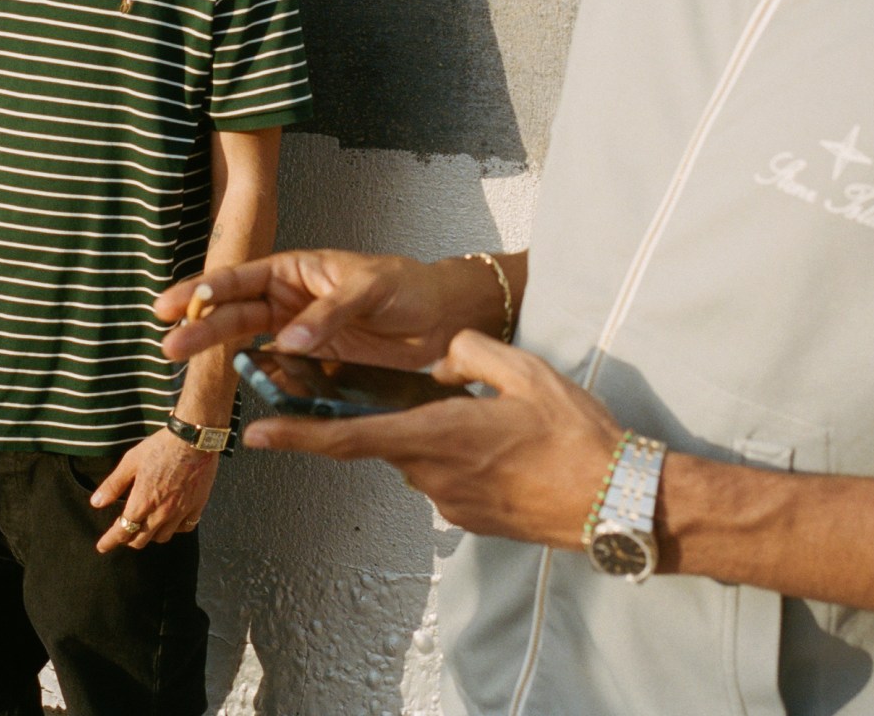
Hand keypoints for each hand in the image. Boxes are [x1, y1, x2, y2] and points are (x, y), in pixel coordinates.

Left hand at [90, 428, 220, 551]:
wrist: (194, 439)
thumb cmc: (160, 447)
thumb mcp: (131, 461)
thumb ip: (113, 485)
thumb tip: (96, 503)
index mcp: (142, 502)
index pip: (122, 532)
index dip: (110, 542)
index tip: (102, 547)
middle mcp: (161, 513)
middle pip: (141, 540)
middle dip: (129, 540)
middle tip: (124, 534)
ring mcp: (180, 511)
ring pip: (162, 537)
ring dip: (151, 536)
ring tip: (147, 526)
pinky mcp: (197, 506)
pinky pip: (184, 528)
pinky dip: (175, 528)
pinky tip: (171, 520)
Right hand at [153, 249, 475, 370]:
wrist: (442, 321)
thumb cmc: (408, 287)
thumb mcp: (371, 287)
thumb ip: (330, 311)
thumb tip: (288, 339)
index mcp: (297, 271)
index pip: (242, 279)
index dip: (203, 290)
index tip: (170, 304)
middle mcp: (292, 302)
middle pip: (235, 314)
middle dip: (200, 327)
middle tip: (170, 345)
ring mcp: (301, 336)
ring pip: (250, 345)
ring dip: (221, 355)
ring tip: (187, 364)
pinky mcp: (317, 367)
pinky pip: (281, 376)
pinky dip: (263, 383)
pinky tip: (246, 387)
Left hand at [244, 331, 624, 549]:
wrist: (615, 501)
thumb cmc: (574, 436)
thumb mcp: (524, 371)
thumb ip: (470, 353)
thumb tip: (444, 359)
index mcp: (437, 435)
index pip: (350, 437)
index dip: (298, 435)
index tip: (258, 434)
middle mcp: (433, 475)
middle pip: (391, 439)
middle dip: (403, 416)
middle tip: (451, 398)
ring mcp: (450, 503)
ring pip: (422, 458)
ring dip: (439, 436)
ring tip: (499, 423)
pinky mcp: (470, 520)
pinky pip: (447, 479)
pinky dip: (461, 460)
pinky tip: (506, 450)